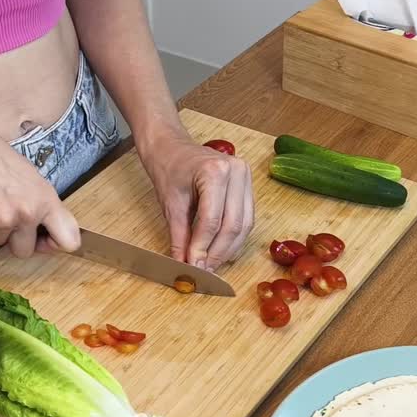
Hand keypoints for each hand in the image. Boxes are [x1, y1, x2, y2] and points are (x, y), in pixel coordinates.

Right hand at [0, 118, 79, 257]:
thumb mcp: (34, 179)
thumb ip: (45, 208)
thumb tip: (50, 232)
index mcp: (45, 201)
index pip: (69, 240)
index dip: (56, 244)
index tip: (46, 239)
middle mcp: (26, 214)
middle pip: (25, 251)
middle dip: (16, 239)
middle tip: (6, 213)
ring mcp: (1, 221)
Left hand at [140, 127, 254, 270]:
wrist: (171, 146)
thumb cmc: (168, 168)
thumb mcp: (170, 205)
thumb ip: (180, 237)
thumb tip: (185, 265)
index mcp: (214, 172)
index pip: (212, 220)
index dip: (203, 248)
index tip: (193, 267)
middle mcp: (236, 171)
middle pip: (233, 225)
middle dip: (218, 252)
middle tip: (204, 270)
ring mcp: (246, 176)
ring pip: (244, 225)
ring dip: (228, 248)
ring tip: (211, 264)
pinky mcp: (248, 184)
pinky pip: (247, 218)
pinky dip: (234, 237)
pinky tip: (221, 249)